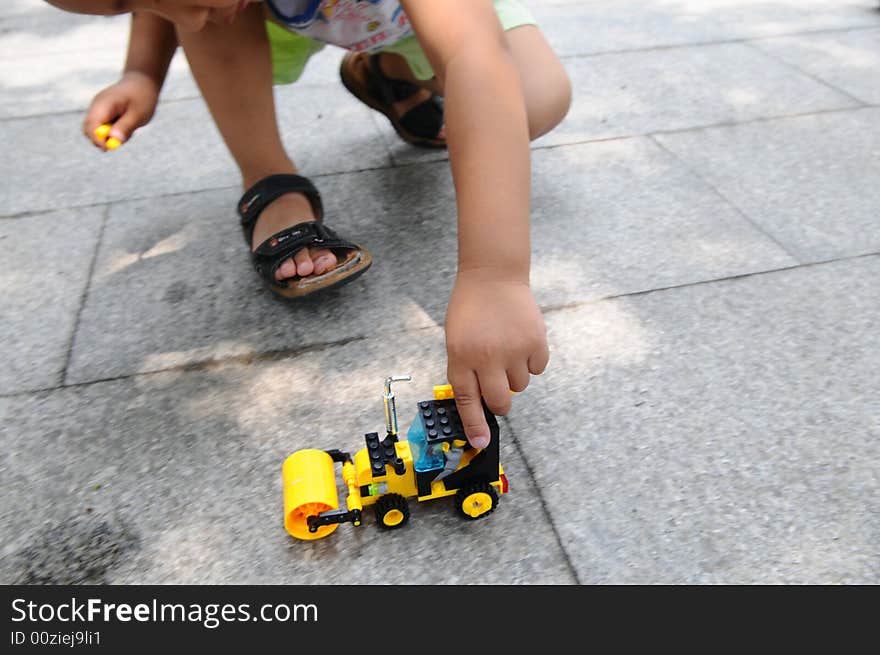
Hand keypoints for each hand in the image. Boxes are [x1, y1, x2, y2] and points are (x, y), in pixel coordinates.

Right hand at [82, 71, 160, 149]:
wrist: (143, 81)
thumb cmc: (142, 97)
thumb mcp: (138, 114)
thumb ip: (125, 127)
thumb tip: (113, 140)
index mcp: (103, 104)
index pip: (91, 125)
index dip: (96, 139)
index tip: (107, 148)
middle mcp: (97, 106)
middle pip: (89, 129)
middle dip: (101, 139)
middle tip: (119, 142)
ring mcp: (98, 108)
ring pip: (97, 130)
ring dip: (110, 135)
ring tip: (129, 127)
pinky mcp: (103, 112)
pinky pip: (103, 126)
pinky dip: (113, 131)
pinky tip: (126, 124)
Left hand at [445, 271, 548, 448]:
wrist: (493, 276)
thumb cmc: (470, 309)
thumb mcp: (455, 340)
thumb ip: (465, 371)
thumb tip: (478, 404)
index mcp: (461, 357)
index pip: (467, 401)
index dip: (475, 426)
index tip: (481, 443)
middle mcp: (487, 357)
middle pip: (499, 402)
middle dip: (499, 400)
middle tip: (496, 384)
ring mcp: (514, 349)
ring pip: (520, 386)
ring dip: (514, 375)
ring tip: (506, 350)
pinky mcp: (536, 341)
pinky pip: (537, 369)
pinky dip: (531, 361)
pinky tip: (521, 342)